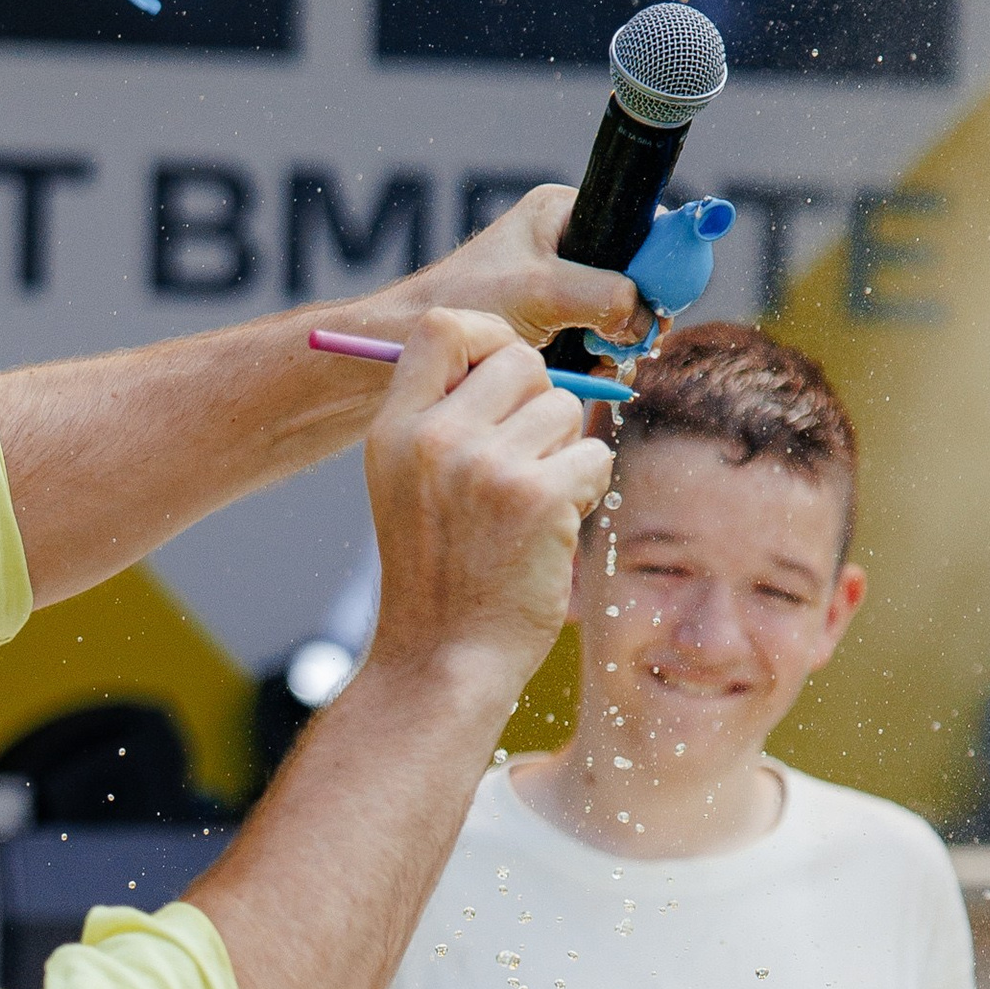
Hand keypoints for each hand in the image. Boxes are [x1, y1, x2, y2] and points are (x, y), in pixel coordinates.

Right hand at [359, 310, 613, 702]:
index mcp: (395, 430)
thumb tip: (511, 359)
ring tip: (531, 508)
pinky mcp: (539, 498)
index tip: (506, 374)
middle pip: (522, 361)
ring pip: (567, 407)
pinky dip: (585, 491)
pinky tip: (551, 533)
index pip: (443, 326)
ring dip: (565, 453)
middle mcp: (436, 438)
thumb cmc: (437, 578)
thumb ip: (439, 421)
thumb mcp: (405, 487)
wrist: (442, 662)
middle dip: (540, 405)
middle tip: (525, 465)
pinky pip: (594, 455)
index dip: (490, 337)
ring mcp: (487, 466)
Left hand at [401, 185, 651, 357]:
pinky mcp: (557, 322)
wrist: (413, 343)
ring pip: (622, 312)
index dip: (657, 264)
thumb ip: (601, 295)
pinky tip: (586, 371)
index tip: (658, 304)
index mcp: (564, 212)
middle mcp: (568, 243)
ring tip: (598, 360)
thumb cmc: (467, 302)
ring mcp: (563, 285)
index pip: (639, 225)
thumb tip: (646, 315)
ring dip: (618, 341)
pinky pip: (600, 338)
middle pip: (636, 273)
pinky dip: (600, 358)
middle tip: (625, 341)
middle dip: (637, 311)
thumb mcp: (540, 292)